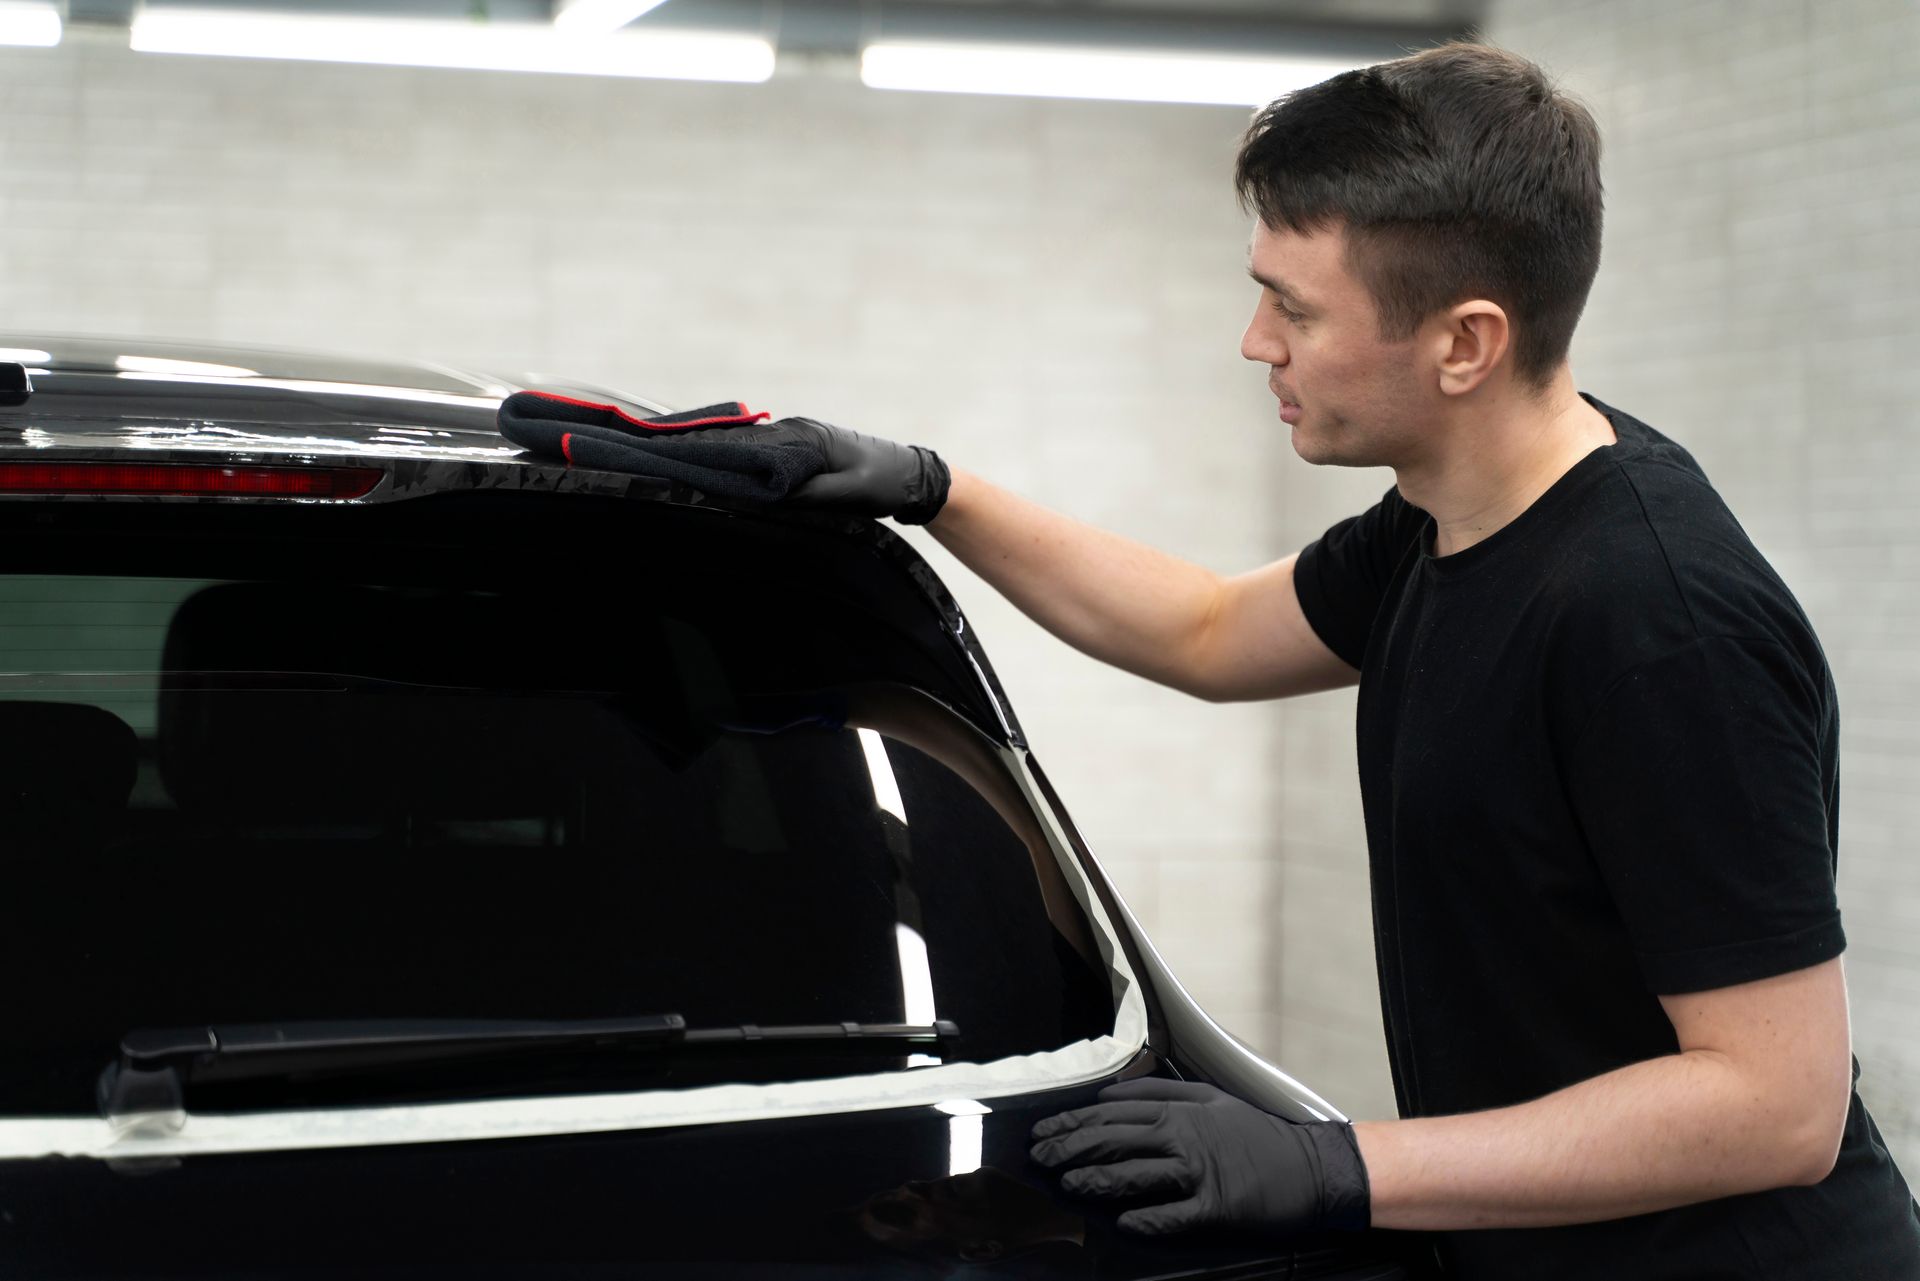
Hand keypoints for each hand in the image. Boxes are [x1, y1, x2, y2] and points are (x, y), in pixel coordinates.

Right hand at [679, 416, 949, 523]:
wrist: (913, 477)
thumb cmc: (882, 485)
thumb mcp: (844, 495)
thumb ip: (802, 494)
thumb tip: (761, 494)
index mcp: (805, 438)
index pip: (748, 444)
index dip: (714, 451)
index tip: (681, 457)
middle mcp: (799, 429)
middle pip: (743, 439)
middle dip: (708, 448)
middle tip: (668, 457)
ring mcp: (802, 435)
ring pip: (752, 444)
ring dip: (723, 452)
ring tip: (684, 459)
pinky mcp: (806, 445)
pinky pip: (766, 449)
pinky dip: (743, 455)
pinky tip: (722, 463)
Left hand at [1028, 1078, 1369, 1236]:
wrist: (1309, 1168)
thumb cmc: (1255, 1133)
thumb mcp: (1210, 1097)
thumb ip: (1160, 1090)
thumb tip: (1111, 1092)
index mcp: (1178, 1110)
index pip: (1110, 1114)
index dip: (1071, 1123)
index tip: (1043, 1133)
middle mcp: (1183, 1137)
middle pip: (1113, 1141)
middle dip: (1069, 1150)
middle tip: (1040, 1160)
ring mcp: (1198, 1173)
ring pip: (1134, 1175)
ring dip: (1096, 1180)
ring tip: (1068, 1185)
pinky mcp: (1215, 1208)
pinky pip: (1172, 1215)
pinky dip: (1146, 1218)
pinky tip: (1124, 1221)